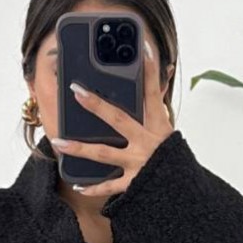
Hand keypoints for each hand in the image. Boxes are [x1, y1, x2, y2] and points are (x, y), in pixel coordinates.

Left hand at [50, 36, 174, 197]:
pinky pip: (109, 187)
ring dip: (79, 148)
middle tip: (76, 90)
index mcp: (159, 128)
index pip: (153, 95)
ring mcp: (138, 164)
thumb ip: (161, 105)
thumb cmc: (175, 161)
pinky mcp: (133, 184)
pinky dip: (94, 188)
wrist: (184, 192)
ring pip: (104, 153)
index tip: (144, 50)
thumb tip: (167, 72)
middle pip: (118, 119)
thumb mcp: (171, 132)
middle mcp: (146, 144)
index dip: (150, 72)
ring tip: (58, 141)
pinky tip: (77, 184)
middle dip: (97, 105)